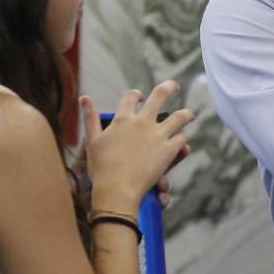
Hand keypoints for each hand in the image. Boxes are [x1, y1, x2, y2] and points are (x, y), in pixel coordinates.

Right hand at [80, 83, 194, 212]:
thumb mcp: (91, 140)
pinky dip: (182, 140)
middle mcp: (142, 122)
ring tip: (190, 114)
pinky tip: (183, 141)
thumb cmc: (101, 167)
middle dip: (169, 87)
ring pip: (179, 117)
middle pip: (159, 96)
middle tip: (174, 85)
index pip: (130, 97)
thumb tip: (83, 97)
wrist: (116, 188)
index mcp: (123, 119)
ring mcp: (157, 135)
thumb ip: (90, 118)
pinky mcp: (168, 149)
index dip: (135, 94)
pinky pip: (181, 139)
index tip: (140, 95)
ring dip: (186, 114)